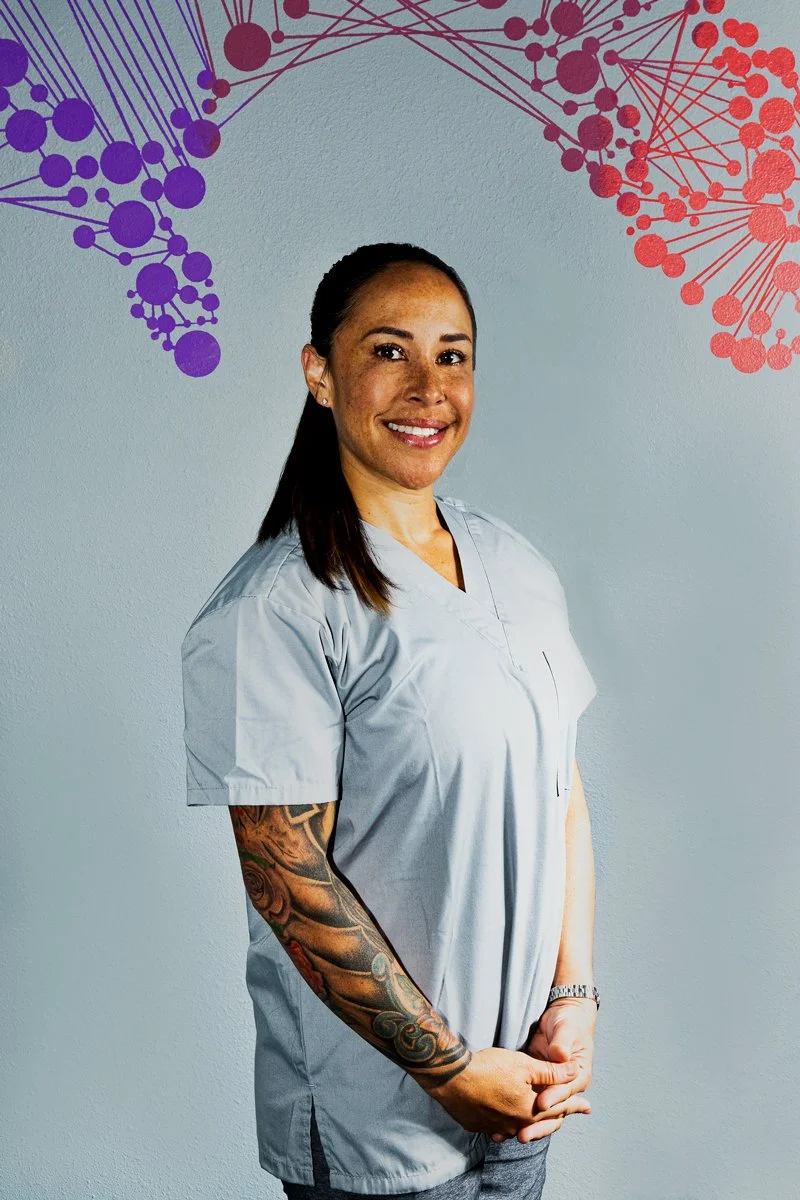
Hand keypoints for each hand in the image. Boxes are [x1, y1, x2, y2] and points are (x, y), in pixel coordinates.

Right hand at [420, 1044, 579, 1136]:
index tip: (587, 1106)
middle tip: (570, 1114)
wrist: (452, 1078)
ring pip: (521, 1126)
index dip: (574, 1104)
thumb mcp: (524, 1064)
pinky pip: (500, 1127)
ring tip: (540, 1118)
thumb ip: (551, 1072)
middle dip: (557, 1116)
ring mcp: (496, 1127)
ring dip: (533, 1121)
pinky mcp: (479, 1125)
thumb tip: (575, 1071)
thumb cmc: (488, 1068)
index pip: (559, 1108)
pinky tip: (508, 1117)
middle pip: (542, 1122)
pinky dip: (509, 1122)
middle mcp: (516, 1125)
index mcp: (530, 1111)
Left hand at [489, 998, 595, 1143]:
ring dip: (524, 1126)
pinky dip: (513, 1116)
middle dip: (537, 1126)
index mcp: (579, 1076)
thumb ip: (562, 1043)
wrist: (563, 1016)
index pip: (566, 1092)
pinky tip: (498, 1127)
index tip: (541, 1103)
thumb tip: (561, 1054)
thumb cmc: (568, 1022)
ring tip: (504, 1135)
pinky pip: (526, 1104)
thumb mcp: (566, 1029)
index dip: (554, 1098)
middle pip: (553, 1112)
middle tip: (523, 1134)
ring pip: (538, 1114)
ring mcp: (549, 1088)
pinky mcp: (534, 1085)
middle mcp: (565, 1087)